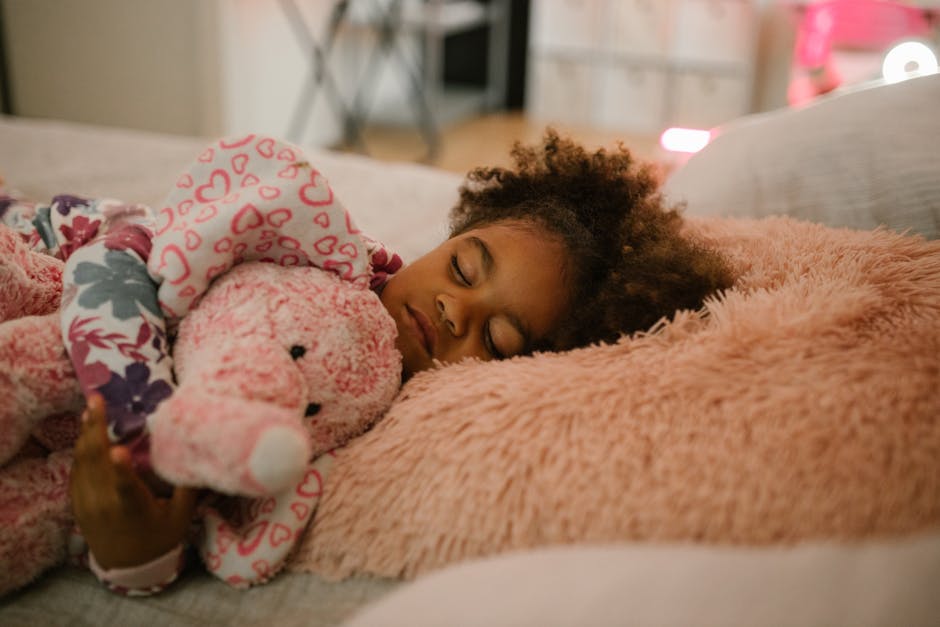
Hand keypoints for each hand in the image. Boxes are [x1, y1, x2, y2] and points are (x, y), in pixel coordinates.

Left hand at [69, 394, 197, 569]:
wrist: (126, 565)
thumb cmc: (159, 538)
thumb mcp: (180, 516)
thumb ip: (185, 485)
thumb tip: (194, 450)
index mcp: (132, 510)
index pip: (125, 489)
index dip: (121, 470)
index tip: (119, 450)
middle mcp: (103, 505)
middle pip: (95, 463)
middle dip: (95, 428)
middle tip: (97, 399)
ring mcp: (86, 503)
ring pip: (81, 462)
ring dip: (85, 433)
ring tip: (91, 409)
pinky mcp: (77, 501)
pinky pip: (77, 469)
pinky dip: (82, 448)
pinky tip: (87, 431)